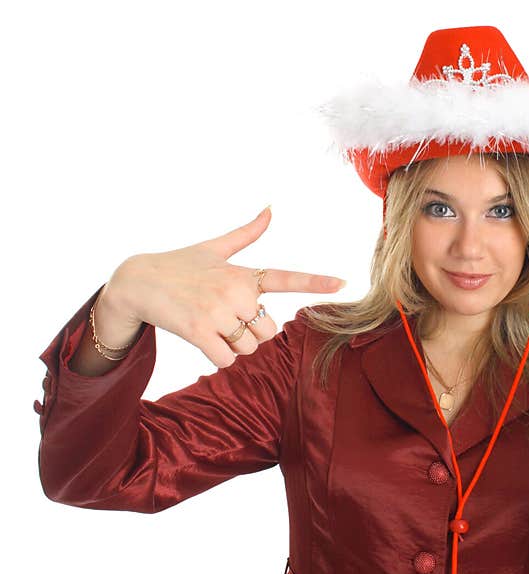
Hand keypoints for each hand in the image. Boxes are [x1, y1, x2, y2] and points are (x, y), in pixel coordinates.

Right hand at [100, 207, 345, 367]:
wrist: (136, 281)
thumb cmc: (179, 265)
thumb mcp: (214, 248)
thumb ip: (246, 235)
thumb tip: (270, 208)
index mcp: (244, 274)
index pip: (287, 278)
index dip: (317, 282)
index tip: (344, 283)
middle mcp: (236, 291)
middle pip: (268, 333)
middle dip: (250, 334)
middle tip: (224, 319)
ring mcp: (218, 311)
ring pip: (248, 349)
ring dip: (231, 347)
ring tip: (209, 325)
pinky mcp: (199, 331)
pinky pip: (226, 360)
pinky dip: (216, 358)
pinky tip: (201, 339)